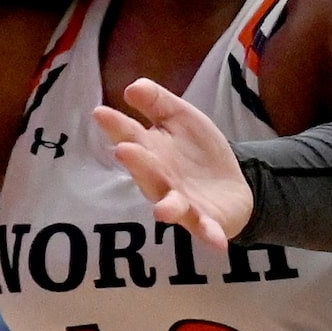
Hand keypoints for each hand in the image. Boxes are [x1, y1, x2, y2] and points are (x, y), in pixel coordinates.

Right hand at [95, 78, 252, 251]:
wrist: (231, 183)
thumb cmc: (197, 151)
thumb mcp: (181, 118)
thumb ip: (158, 103)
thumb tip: (131, 87)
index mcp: (151, 152)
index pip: (130, 136)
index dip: (116, 126)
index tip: (100, 113)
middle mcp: (160, 180)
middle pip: (147, 172)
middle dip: (137, 163)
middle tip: (124, 150)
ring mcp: (182, 203)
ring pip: (171, 204)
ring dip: (167, 207)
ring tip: (162, 211)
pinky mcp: (205, 222)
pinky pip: (206, 230)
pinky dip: (210, 236)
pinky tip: (217, 244)